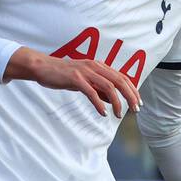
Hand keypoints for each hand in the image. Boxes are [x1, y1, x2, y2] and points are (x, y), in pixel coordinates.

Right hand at [5, 48, 139, 116]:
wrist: (42, 67)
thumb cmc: (63, 75)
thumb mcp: (84, 81)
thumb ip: (99, 89)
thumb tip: (113, 101)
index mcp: (99, 66)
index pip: (122, 77)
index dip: (133, 90)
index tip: (138, 103)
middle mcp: (95, 66)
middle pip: (120, 81)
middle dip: (130, 96)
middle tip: (135, 110)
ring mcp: (85, 71)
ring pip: (109, 87)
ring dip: (117, 102)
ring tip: (120, 115)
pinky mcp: (75, 78)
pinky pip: (91, 92)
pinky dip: (99, 104)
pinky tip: (103, 113)